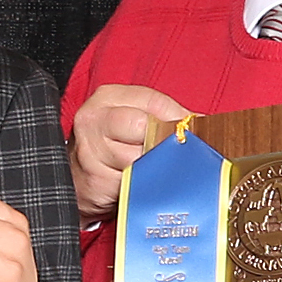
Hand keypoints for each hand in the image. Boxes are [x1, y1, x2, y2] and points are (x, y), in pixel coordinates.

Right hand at [68, 83, 193, 221]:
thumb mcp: (133, 121)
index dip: (178, 118)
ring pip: (142, 157)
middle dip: (163, 142)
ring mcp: (90, 151)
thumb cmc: (111, 147)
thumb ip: (165, 116)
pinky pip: (134, 181)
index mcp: (106, 98)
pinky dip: (144, 184)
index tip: (191, 132)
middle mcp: (93, 120)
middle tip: (170, 152)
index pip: (154, 101)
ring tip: (151, 168)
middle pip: (146, 127)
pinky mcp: (95, 179)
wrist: (78, 181)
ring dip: (154, 166)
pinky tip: (139, 182)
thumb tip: (203, 123)